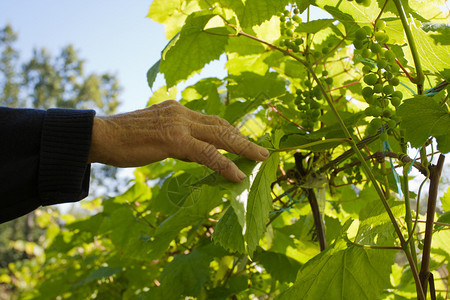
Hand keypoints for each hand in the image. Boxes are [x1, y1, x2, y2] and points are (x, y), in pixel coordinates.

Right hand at [88, 100, 269, 181]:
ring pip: (220, 136)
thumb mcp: (157, 138)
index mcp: (178, 111)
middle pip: (222, 126)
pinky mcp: (174, 139)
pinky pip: (207, 153)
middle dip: (245, 139)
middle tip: (263, 151)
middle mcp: (182, 113)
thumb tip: (198, 154)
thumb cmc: (125, 140)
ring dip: (244, 148)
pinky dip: (225, 164)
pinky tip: (238, 174)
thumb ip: (179, 142)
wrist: (100, 136)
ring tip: (262, 159)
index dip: (232, 133)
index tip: (246, 143)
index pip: (212, 121)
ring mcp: (179, 124)